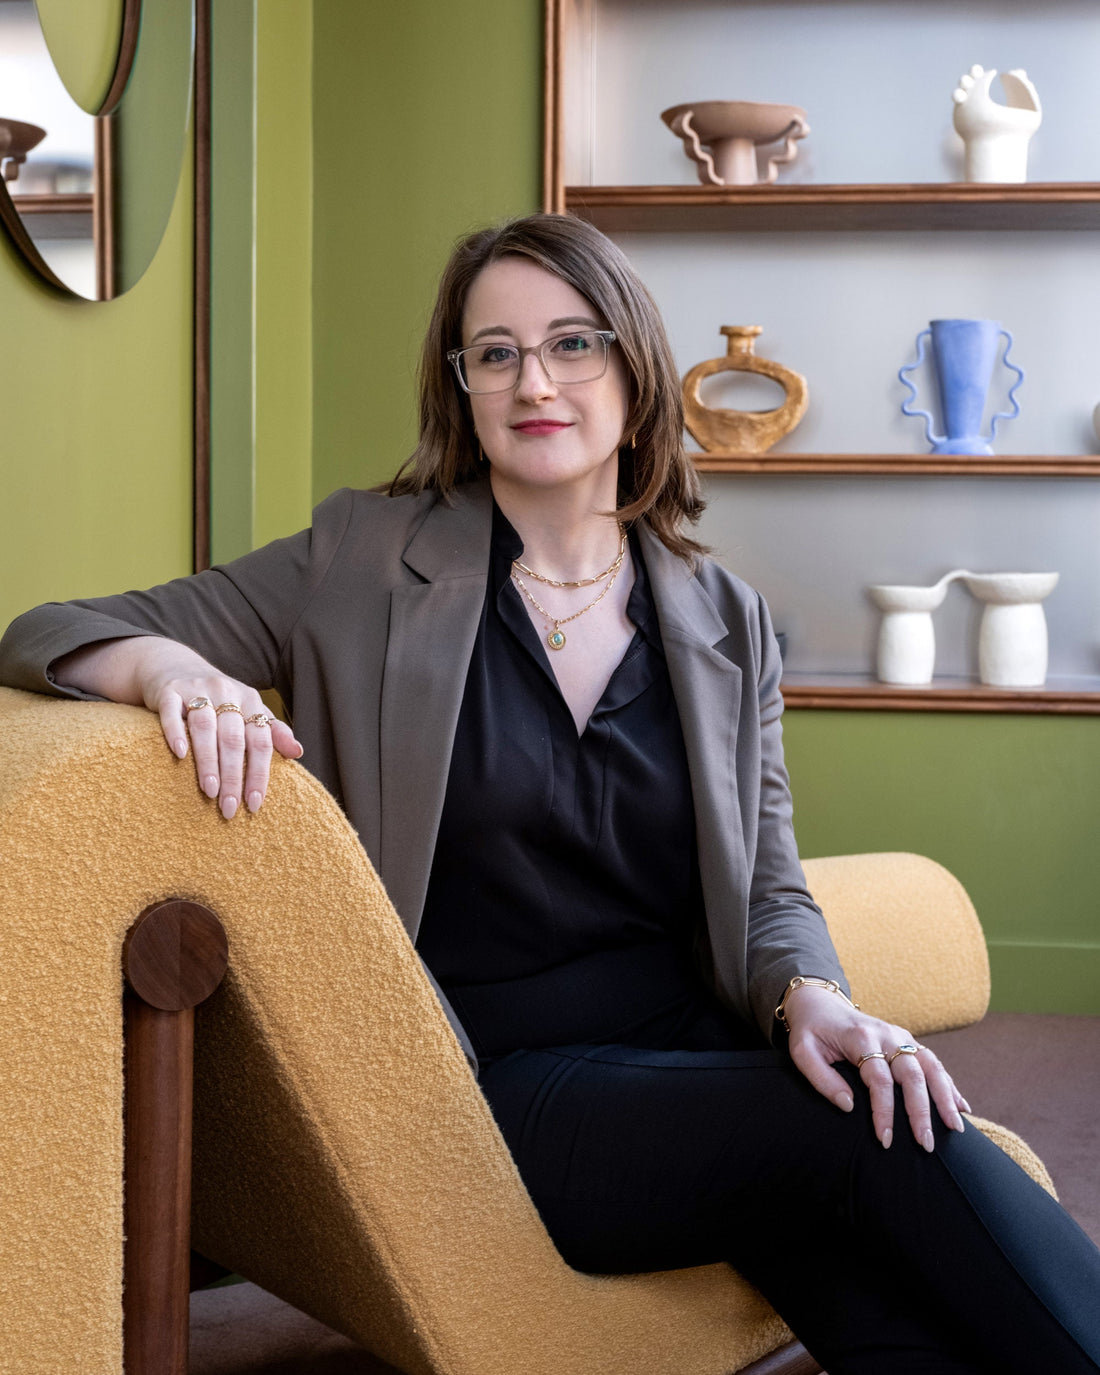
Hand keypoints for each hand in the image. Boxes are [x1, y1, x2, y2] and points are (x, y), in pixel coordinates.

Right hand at [142, 654, 302, 819]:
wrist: (175, 666)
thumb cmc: (218, 699)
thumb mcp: (247, 710)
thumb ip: (272, 731)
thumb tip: (298, 752)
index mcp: (250, 699)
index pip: (260, 740)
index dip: (259, 773)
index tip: (254, 804)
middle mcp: (226, 692)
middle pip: (233, 738)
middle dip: (233, 776)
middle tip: (229, 808)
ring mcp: (197, 689)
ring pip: (205, 727)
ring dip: (208, 761)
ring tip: (210, 791)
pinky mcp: (169, 691)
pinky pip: (172, 712)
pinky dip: (176, 732)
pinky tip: (179, 754)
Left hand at [782, 982, 970, 1151]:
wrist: (819, 1002)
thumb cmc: (810, 1031)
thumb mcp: (802, 1052)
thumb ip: (822, 1079)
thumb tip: (849, 1106)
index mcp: (861, 1037)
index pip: (879, 1079)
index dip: (884, 1111)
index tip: (886, 1139)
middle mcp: (887, 1035)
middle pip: (912, 1074)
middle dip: (921, 1112)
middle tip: (926, 1144)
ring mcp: (900, 1036)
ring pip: (931, 1066)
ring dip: (945, 1097)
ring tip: (955, 1128)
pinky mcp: (907, 1041)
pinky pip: (933, 1062)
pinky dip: (949, 1085)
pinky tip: (961, 1107)